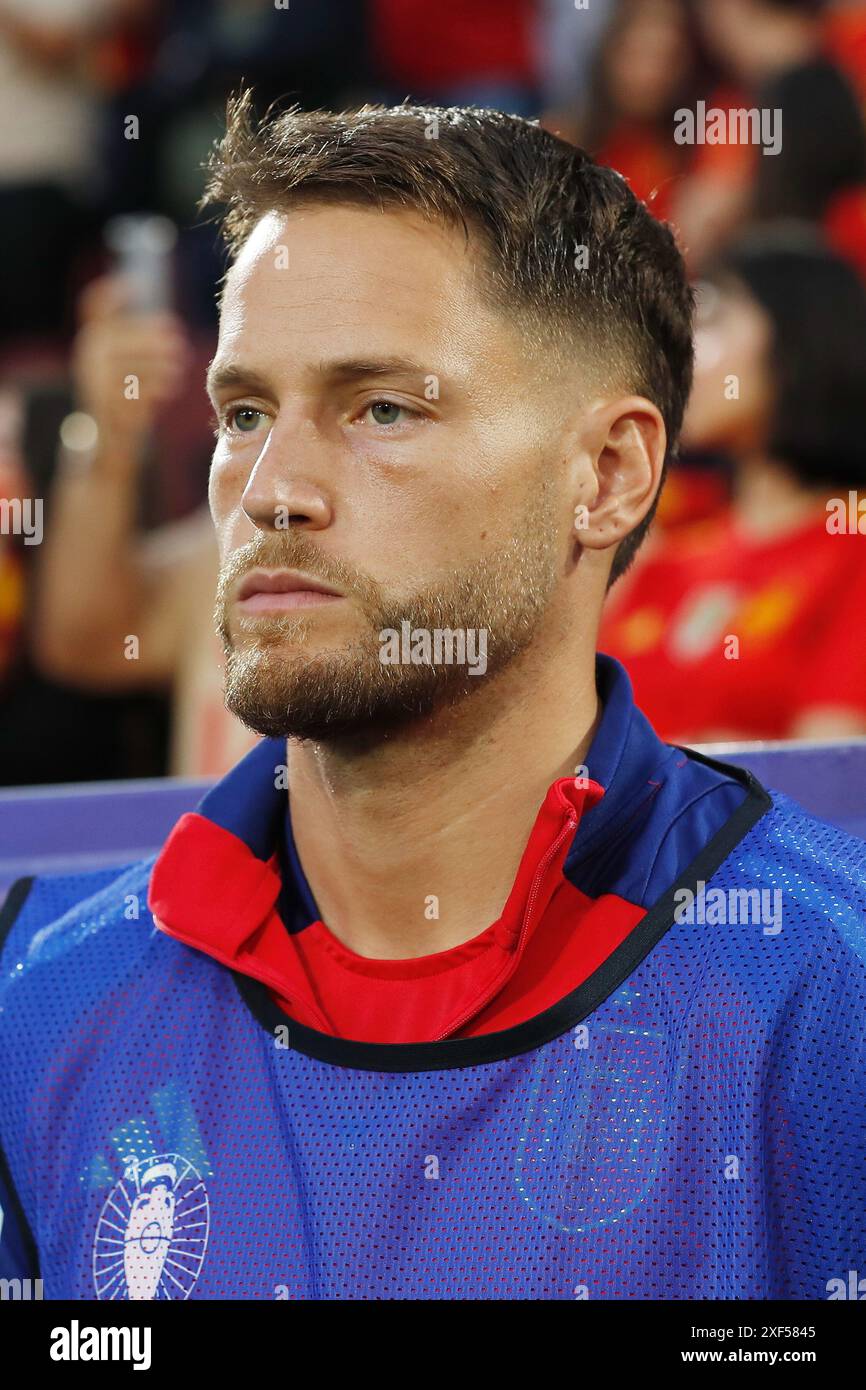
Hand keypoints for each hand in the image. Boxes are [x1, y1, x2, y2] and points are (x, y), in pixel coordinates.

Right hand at [71, 274, 193, 456]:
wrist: (106, 439)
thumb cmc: (124, 397)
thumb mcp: (127, 367)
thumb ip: (137, 348)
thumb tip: (170, 332)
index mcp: (93, 342)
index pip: (93, 308)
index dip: (109, 294)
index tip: (135, 285)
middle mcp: (88, 358)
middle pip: (119, 340)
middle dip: (150, 340)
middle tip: (178, 344)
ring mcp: (94, 382)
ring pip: (128, 366)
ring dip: (157, 366)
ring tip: (178, 369)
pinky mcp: (105, 406)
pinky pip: (131, 392)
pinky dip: (153, 389)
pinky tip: (169, 389)